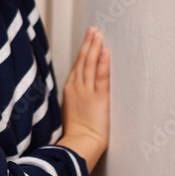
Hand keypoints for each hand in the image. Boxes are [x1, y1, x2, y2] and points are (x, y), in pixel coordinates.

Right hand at [57, 27, 110, 171]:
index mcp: (69, 91)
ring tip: (98, 33)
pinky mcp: (98, 98)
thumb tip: (78, 98)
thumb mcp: (70, 113)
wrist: (79, 146)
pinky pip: (101, 76)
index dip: (82, 53)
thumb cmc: (76, 135)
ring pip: (90, 64)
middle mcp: (76, 88)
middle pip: (82, 61)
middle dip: (88, 44)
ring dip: (94, 47)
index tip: (87, 41)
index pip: (77, 67)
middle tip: (93, 30)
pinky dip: (103, 62)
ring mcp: (86, 91)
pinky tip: (105, 50)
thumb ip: (74, 101)